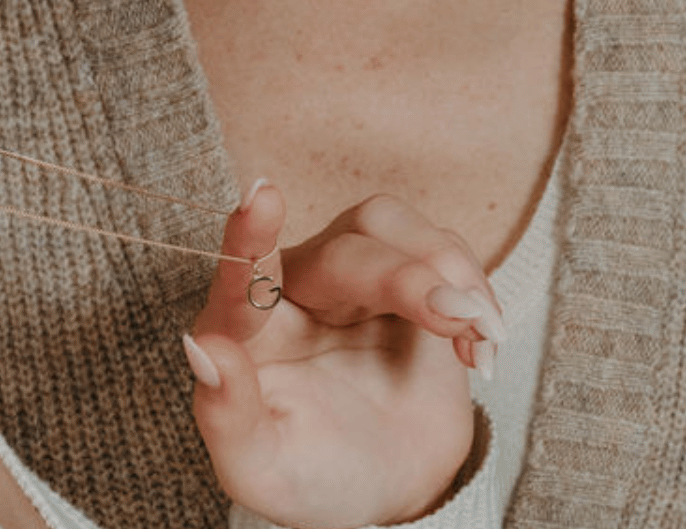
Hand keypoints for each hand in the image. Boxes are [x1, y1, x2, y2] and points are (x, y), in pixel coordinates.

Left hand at [185, 185, 501, 528]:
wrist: (395, 488)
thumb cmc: (314, 478)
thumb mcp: (263, 471)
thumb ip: (227, 417)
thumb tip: (205, 352)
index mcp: (247, 334)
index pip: (241, 277)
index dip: (250, 238)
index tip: (261, 198)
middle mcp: (295, 290)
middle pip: (345, 251)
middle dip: (404, 277)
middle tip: (454, 317)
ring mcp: (353, 278)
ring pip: (389, 226)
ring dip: (443, 266)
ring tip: (476, 331)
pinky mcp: (409, 272)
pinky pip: (441, 247)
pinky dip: (475, 287)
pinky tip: (480, 347)